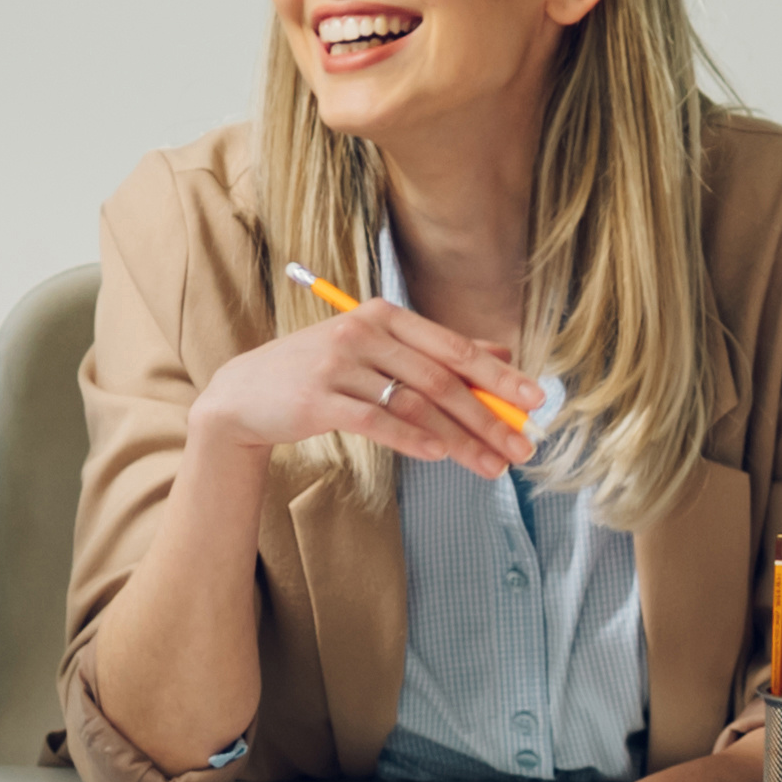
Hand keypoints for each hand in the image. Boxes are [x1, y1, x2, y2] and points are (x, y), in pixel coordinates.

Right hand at [180, 290, 532, 479]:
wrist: (246, 394)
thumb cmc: (320, 373)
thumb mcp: (376, 351)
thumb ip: (436, 350)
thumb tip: (503, 356)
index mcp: (384, 315)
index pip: (454, 347)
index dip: (499, 376)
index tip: (535, 401)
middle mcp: (363, 331)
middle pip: (441, 378)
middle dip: (487, 416)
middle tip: (520, 447)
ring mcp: (339, 364)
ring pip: (415, 404)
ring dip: (460, 439)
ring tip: (491, 465)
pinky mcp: (318, 398)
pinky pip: (377, 421)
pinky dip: (412, 439)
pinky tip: (440, 456)